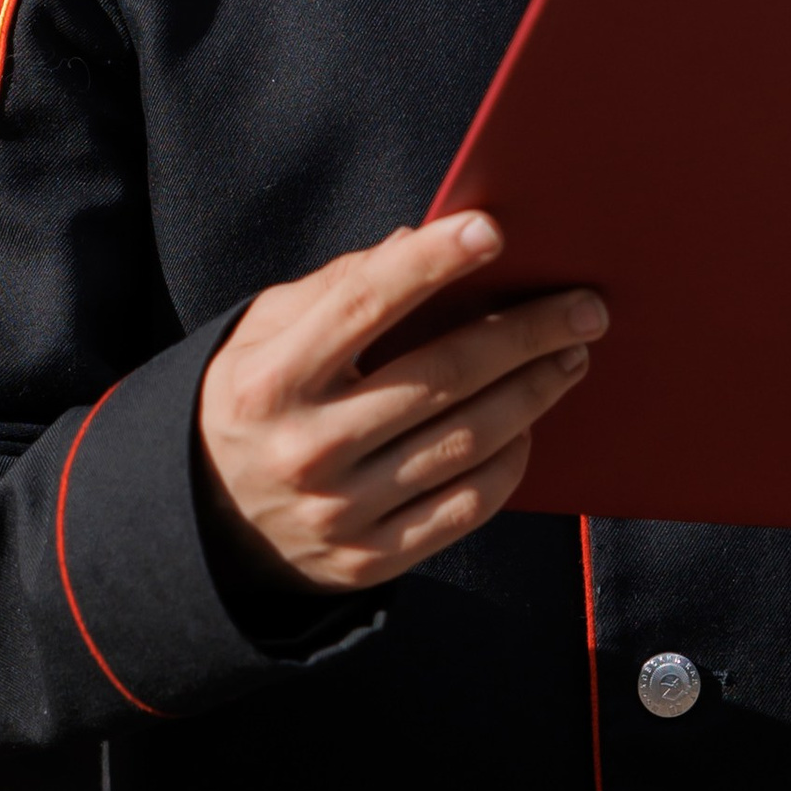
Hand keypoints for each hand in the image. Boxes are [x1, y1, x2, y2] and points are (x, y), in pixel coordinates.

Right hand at [197, 211, 605, 596]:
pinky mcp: (372, 559)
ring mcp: (342, 511)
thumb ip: (334, 288)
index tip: (492, 231)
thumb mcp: (260, 334)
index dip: (430, 262)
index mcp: (272, 379)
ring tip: (571, 355)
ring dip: (534, 392)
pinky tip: (531, 424)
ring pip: (466, 441)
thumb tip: (420, 239)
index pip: (363, 304)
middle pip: (440, 376)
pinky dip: (511, 462)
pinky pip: (465, 506)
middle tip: (584, 307)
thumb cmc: (251, 400)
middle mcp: (307, 447)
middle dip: (524, 334)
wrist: (206, 523)